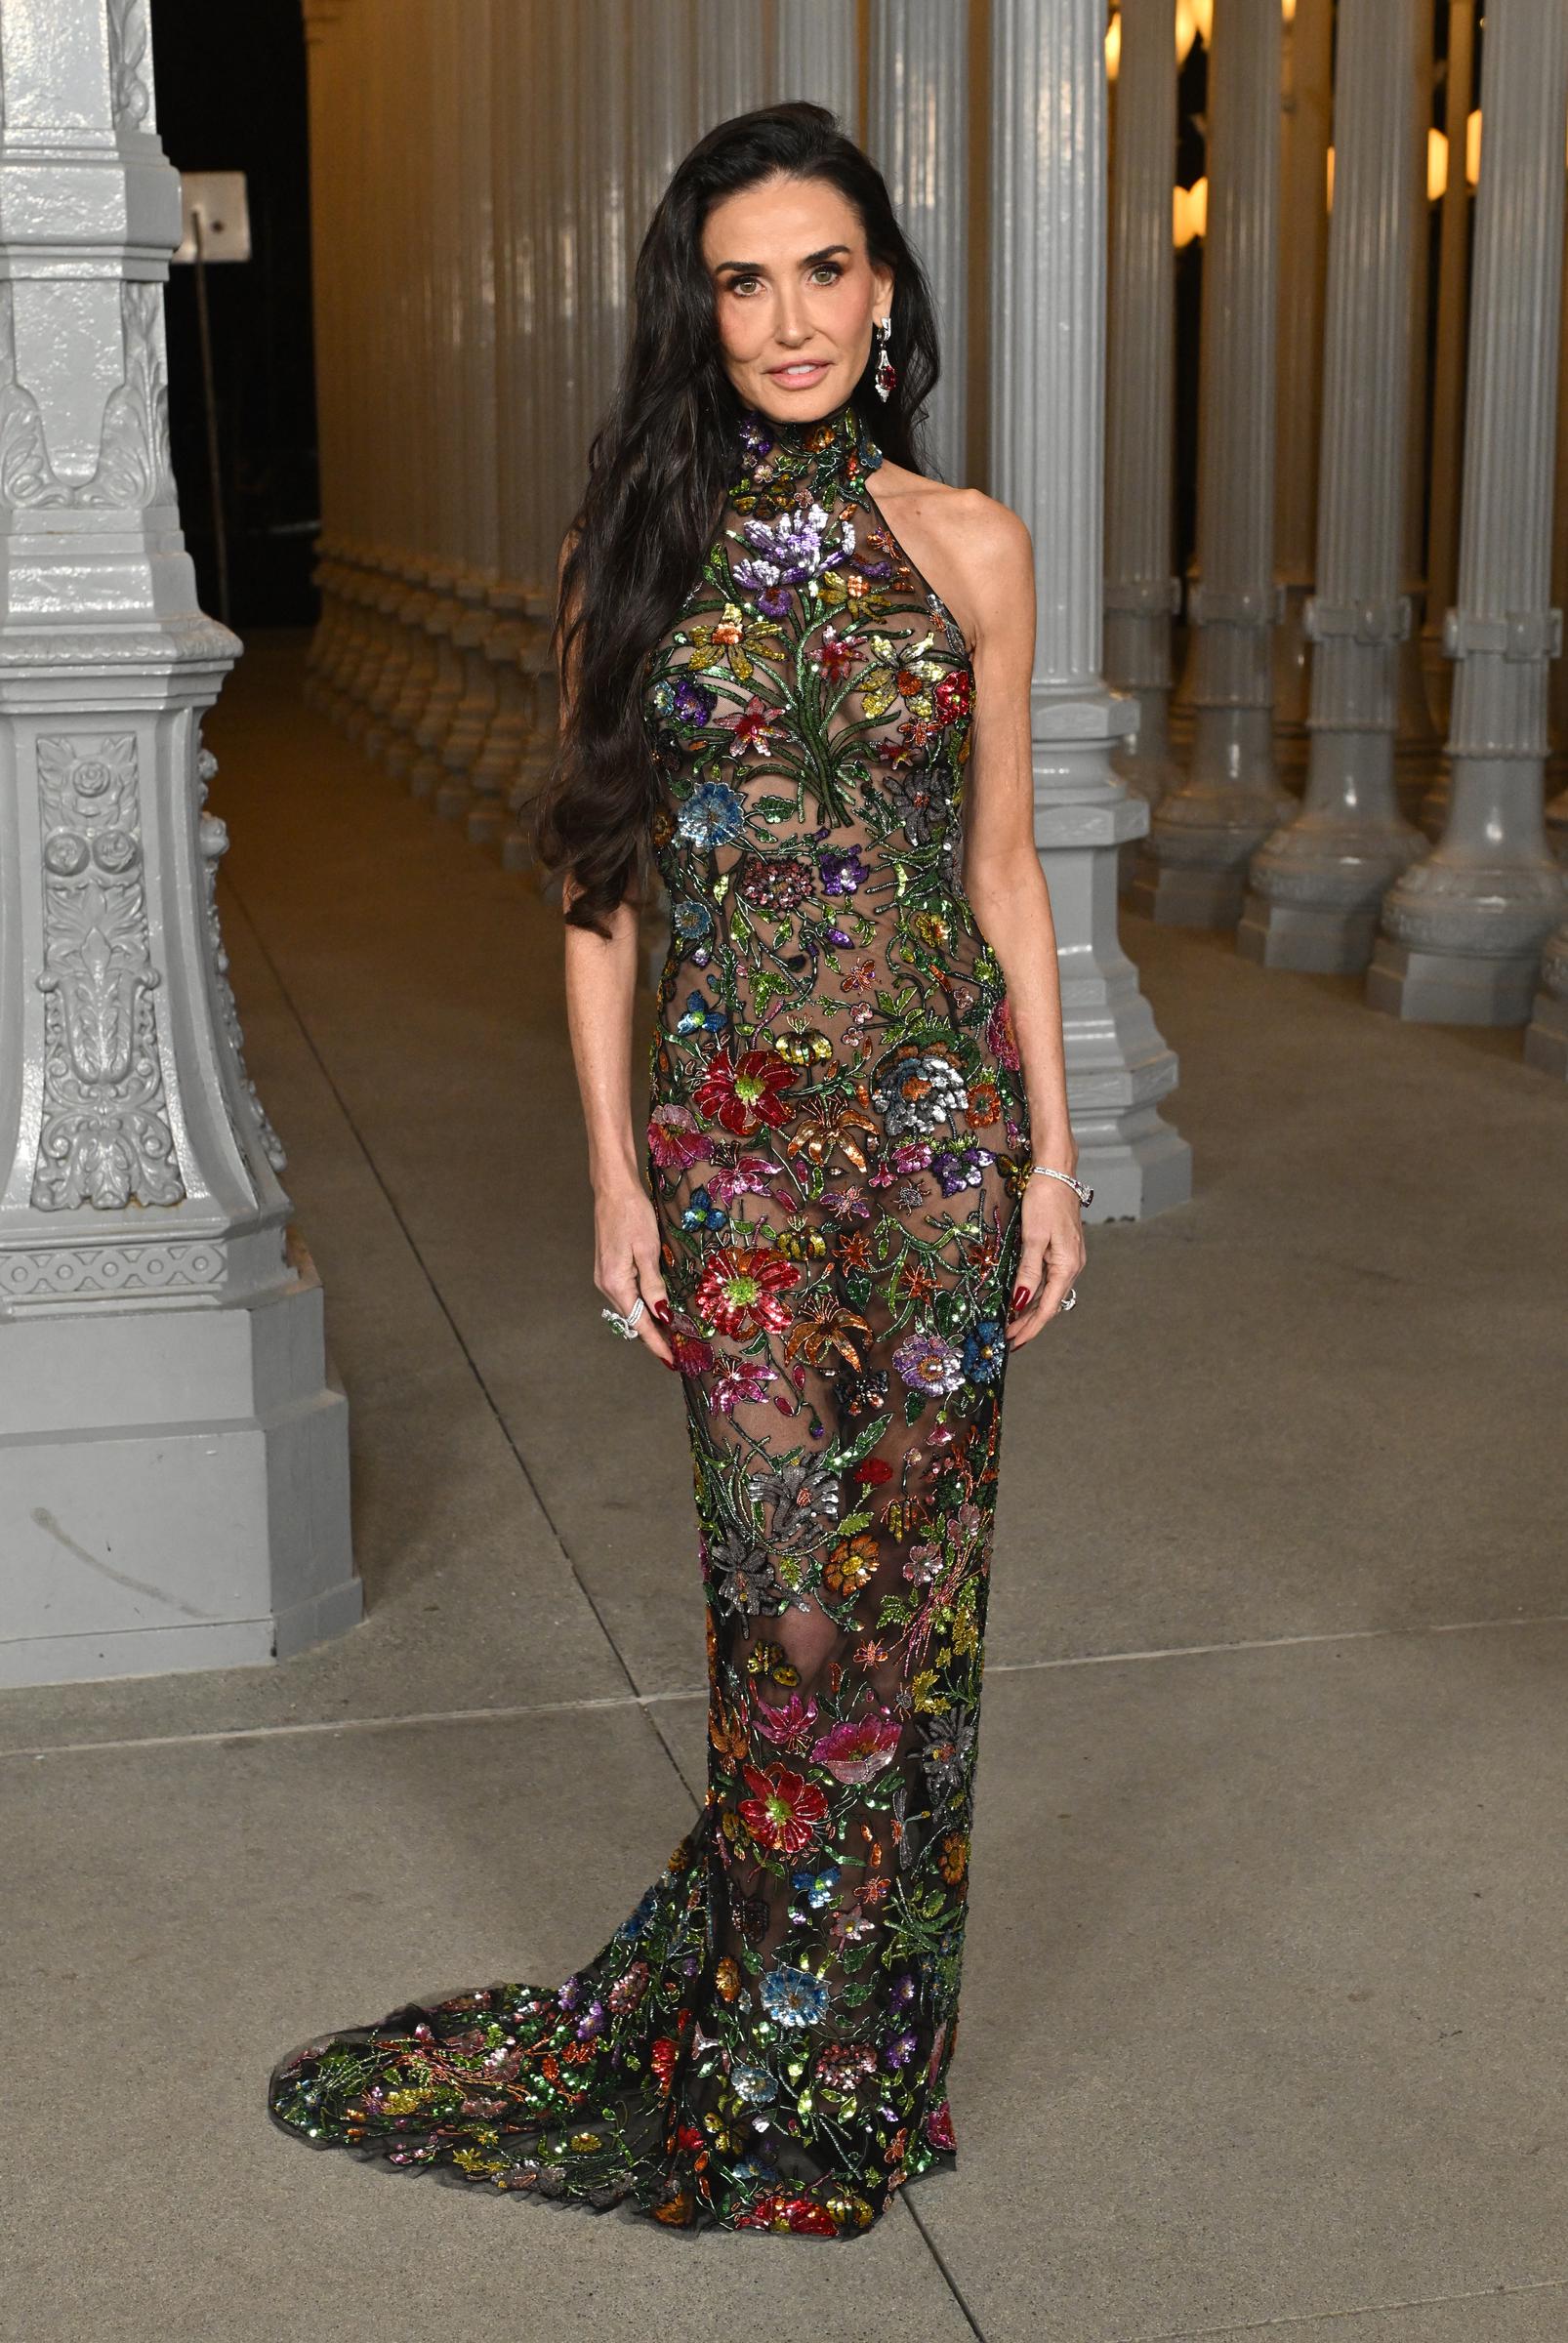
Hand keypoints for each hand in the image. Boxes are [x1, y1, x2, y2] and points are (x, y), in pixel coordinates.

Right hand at [593, 1181, 675, 1367]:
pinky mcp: (609, 1268)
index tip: (672, 1360)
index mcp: (616, 1283)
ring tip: (672, 1335)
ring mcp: (605, 1277)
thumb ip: (653, 1285)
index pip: (640, 1323)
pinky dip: (642, 1306)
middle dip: (655, 1336)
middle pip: (633, 1319)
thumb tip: (662, 1315)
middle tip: (678, 1351)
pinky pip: (627, 1295)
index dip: (657, 1342)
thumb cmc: (632, 1213)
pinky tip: (657, 1309)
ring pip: (630, 1308)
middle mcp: (606, 1284)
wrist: (613, 1189)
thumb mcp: (648, 1250)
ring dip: (650, 1322)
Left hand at [1004, 1175, 1085, 1349]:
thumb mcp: (1033, 1237)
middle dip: (1029, 1323)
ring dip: (1032, 1311)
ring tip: (1013, 1325)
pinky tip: (1024, 1299)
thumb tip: (1020, 1302)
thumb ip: (1028, 1272)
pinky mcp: (1063, 1250)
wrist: (1057, 1171)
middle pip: (1049, 1304)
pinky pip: (1049, 1280)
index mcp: (1067, 1266)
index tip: (1012, 1341)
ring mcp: (1070, 1258)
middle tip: (1007, 1339)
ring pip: (1050, 1293)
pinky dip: (1036, 1293)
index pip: (1047, 1308)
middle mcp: (1072, 1266)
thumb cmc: (1045, 1200)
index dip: (1029, 1327)